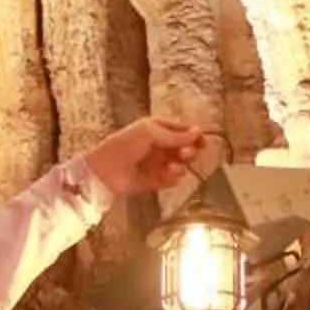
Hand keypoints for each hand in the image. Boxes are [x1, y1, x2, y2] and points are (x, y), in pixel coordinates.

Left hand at [83, 116, 211, 198]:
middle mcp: (159, 145)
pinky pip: (173, 180)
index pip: (182, 130)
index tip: (203, 141)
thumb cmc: (124, 144)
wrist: (106, 170)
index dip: (194, 135)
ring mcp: (158, 164)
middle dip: (189, 151)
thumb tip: (198, 132)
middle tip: (185, 154)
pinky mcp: (155, 181)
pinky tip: (166, 176)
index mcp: (157, 128)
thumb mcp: (151, 133)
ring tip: (172, 168)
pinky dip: (173, 179)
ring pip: (181, 165)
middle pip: (185, 148)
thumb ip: (176, 135)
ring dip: (180, 166)